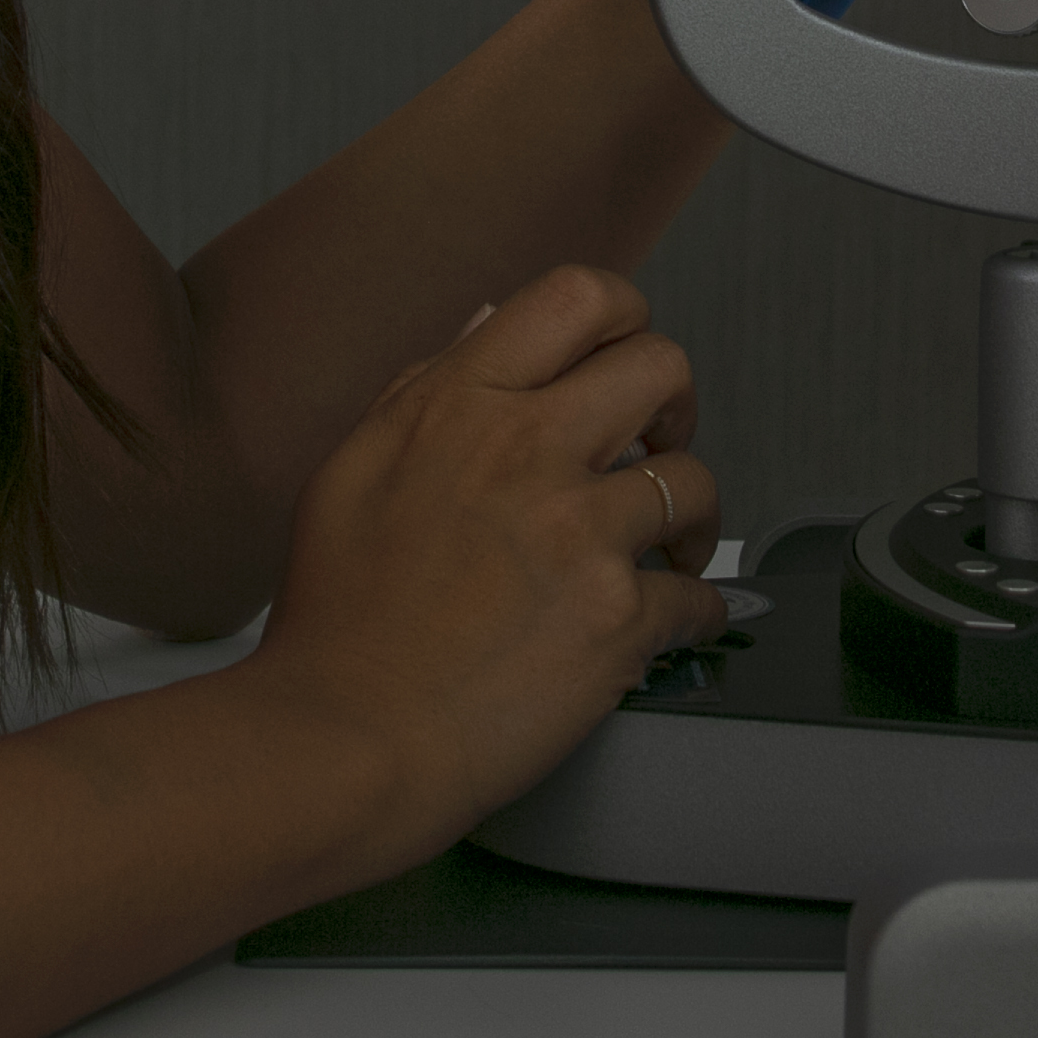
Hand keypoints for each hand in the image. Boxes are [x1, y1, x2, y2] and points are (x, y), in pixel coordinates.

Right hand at [229, 267, 723, 873]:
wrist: (344, 740)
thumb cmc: (337, 623)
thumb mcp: (355, 470)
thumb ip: (428, 388)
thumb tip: (487, 321)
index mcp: (460, 406)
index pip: (579, 297)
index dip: (624, 318)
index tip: (623, 358)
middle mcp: (526, 451)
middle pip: (663, 368)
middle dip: (675, 406)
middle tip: (658, 446)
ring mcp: (579, 533)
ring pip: (694, 483)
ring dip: (692, 520)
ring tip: (668, 553)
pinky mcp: (618, 617)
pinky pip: (700, 597)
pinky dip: (694, 614)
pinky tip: (663, 627)